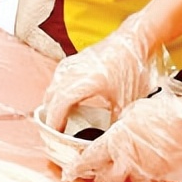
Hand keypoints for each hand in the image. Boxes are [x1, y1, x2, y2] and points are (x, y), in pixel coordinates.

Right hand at [40, 13, 162, 132]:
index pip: (59, 104)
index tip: (54, 136)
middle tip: (55, 133)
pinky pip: (57, 80)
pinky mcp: (71, 61)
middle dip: (50, 116)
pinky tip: (67, 103)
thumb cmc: (131, 68)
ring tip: (60, 121)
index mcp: (86, 81)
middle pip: (51, 98)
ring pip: (52, 88)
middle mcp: (72, 72)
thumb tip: (106, 140)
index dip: (54, 121)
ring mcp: (69, 65)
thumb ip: (114, 122)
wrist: (131, 41)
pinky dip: (57, 94)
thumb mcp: (127, 101)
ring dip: (53, 105)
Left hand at [63, 92, 181, 181]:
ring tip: (136, 159)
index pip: (90, 159)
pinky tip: (157, 157)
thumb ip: (122, 125)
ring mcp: (149, 172)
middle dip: (102, 178)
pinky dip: (151, 170)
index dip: (78, 167)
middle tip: (101, 172)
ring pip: (133, 180)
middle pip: (107, 181)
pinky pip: (154, 177)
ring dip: (131, 173)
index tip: (71, 171)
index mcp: (117, 142)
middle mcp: (130, 161)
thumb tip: (118, 130)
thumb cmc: (166, 113)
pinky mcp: (165, 178)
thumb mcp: (134, 112)